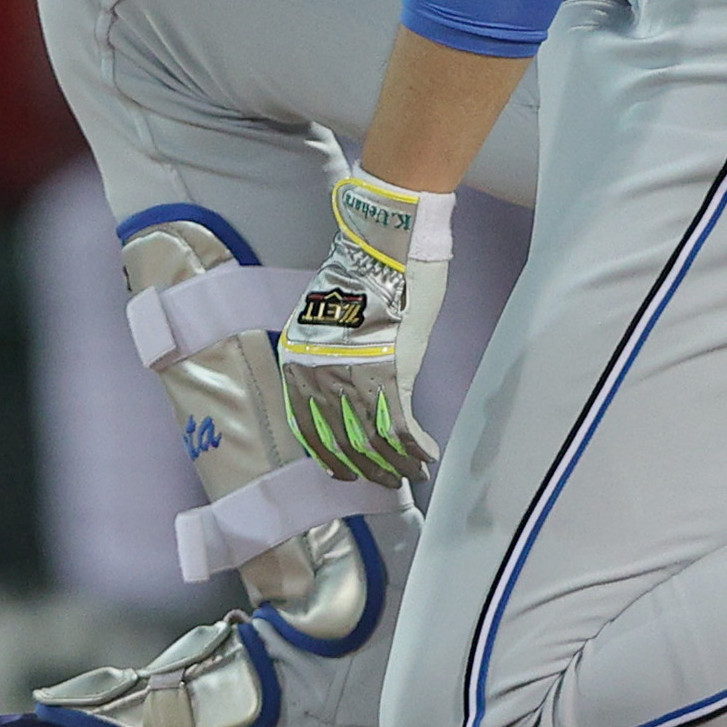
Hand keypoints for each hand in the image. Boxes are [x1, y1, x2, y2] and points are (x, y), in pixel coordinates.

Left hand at [277, 172, 451, 487]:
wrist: (383, 245)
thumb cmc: (360, 272)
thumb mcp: (325, 318)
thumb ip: (326, 355)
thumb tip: (342, 386)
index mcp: (297, 362)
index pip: (307, 429)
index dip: (329, 457)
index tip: (345, 472)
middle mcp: (318, 377)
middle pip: (342, 444)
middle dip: (366, 470)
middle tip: (386, 481)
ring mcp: (352, 379)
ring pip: (373, 444)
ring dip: (395, 465)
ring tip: (412, 473)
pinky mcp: (389, 376)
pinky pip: (401, 429)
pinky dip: (416, 448)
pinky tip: (428, 454)